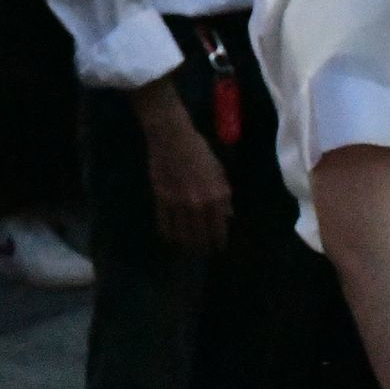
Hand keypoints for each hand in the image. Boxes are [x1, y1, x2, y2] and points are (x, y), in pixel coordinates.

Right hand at [133, 79, 230, 251]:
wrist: (172, 136)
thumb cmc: (199, 149)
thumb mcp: (218, 170)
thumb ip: (224, 194)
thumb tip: (228, 215)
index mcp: (217, 196)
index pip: (219, 229)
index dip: (218, 242)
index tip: (217, 247)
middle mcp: (199, 204)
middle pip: (200, 237)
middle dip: (202, 247)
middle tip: (201, 252)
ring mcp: (179, 203)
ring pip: (182, 235)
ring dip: (185, 244)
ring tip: (186, 247)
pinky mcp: (161, 200)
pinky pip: (164, 224)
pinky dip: (168, 233)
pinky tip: (170, 236)